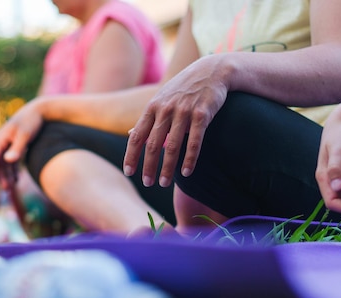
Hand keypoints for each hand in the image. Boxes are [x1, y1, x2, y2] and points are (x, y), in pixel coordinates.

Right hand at [0, 98, 44, 186]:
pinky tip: (17, 179)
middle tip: (6, 189)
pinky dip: (13, 169)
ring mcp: (7, 142)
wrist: (39, 110)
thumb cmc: (32, 121)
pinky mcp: (15, 144)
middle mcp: (1, 141)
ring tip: (11, 187)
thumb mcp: (25, 135)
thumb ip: (17, 148)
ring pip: (4, 162)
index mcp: (1, 138)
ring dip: (7, 174)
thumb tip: (8, 160)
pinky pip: (11, 159)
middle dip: (1, 176)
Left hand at [123, 56, 228, 186]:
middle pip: (152, 144)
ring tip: (163, 183)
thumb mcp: (161, 100)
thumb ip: (147, 119)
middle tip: (147, 183)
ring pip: (172, 145)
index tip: (128, 173)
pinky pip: (194, 141)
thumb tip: (129, 135)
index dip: (131, 156)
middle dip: (148, 166)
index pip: (136, 136)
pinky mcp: (202, 113)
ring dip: (167, 167)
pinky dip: (189, 158)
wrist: (212, 70)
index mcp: (152, 108)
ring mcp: (184, 111)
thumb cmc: (184, 89)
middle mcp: (165, 109)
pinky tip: (186, 172)